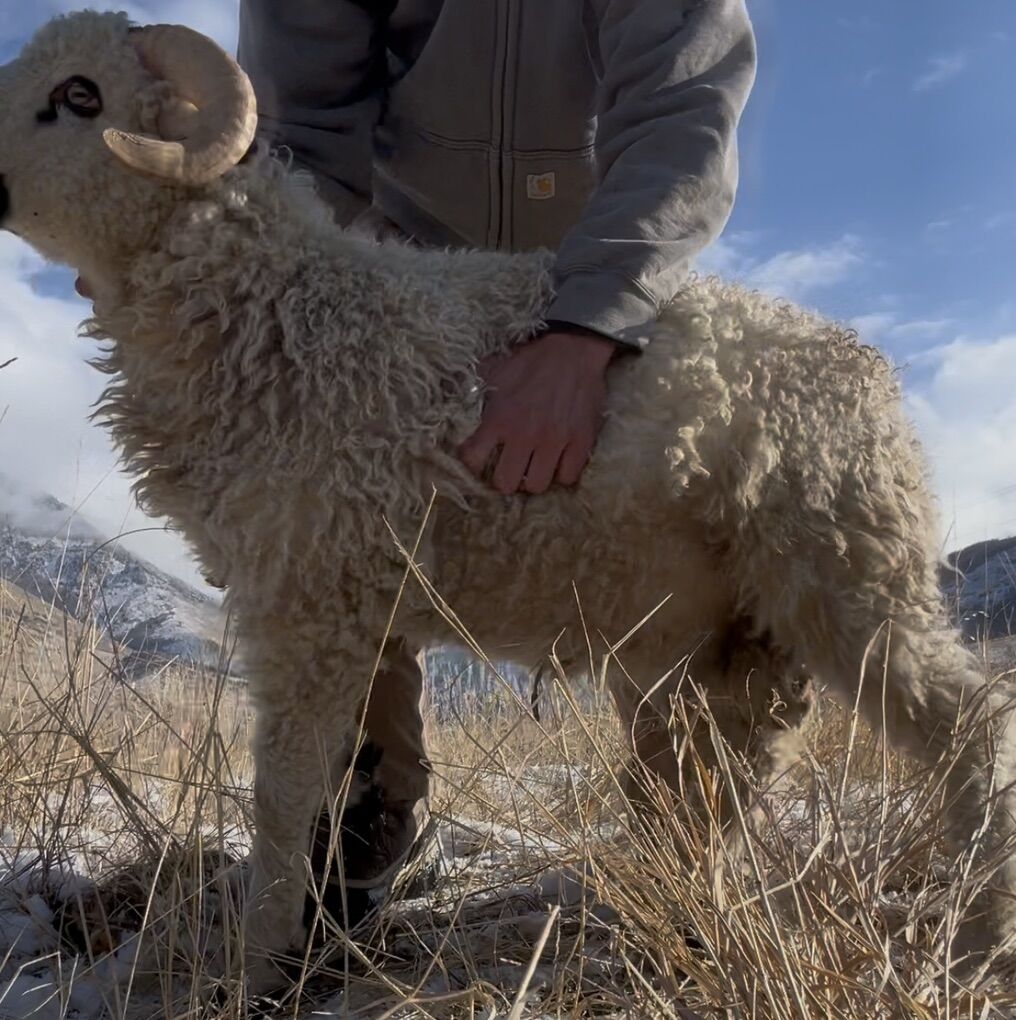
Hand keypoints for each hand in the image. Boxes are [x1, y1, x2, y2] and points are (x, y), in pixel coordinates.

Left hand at [459, 329, 615, 494]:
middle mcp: (524, 435)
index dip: (473, 464)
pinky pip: (567, 477)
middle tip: (510, 468)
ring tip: (535, 466)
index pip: (473, 460)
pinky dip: (562, 473)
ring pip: (537, 486)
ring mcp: (554, 441)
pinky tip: (558, 460)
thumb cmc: (531, 360)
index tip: (480, 460)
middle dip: (505, 479)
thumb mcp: (494, 370)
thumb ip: (476, 390)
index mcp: (499, 419)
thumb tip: (454, 394)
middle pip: (506, 484)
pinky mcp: (581, 442)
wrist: (573, 349)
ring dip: (533, 479)